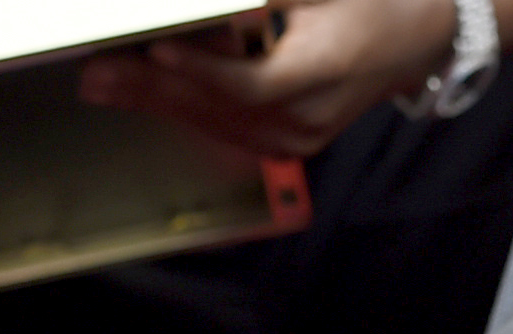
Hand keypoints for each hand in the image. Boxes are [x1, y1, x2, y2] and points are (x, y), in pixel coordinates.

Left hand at [80, 0, 457, 158]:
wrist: (417, 37)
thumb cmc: (371, 0)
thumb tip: (204, 3)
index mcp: (325, 73)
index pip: (249, 82)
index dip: (199, 70)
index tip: (154, 52)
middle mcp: (310, 118)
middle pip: (220, 110)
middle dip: (153, 91)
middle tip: (95, 75)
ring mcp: (300, 137)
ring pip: (217, 124)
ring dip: (158, 104)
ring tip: (104, 84)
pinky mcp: (292, 141)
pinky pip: (229, 128)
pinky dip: (187, 109)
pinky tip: (146, 93)